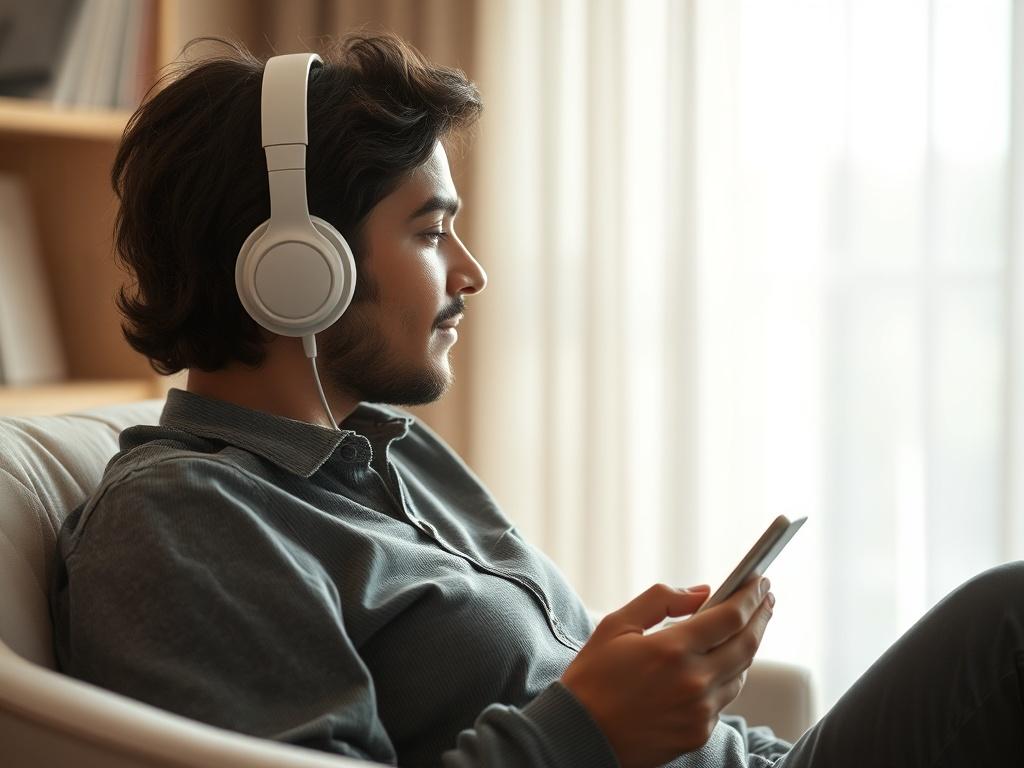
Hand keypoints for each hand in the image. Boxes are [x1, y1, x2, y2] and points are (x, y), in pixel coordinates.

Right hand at [560, 578, 773, 767]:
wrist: (579, 736)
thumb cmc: (593, 678)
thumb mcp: (616, 625)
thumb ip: (661, 601)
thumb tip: (703, 592)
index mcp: (672, 650)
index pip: (731, 616)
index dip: (751, 595)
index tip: (760, 580)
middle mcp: (694, 683)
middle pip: (747, 644)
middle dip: (761, 616)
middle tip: (766, 598)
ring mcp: (699, 712)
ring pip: (741, 673)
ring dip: (747, 646)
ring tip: (745, 627)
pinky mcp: (698, 733)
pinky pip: (724, 699)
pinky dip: (728, 677)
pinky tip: (720, 663)